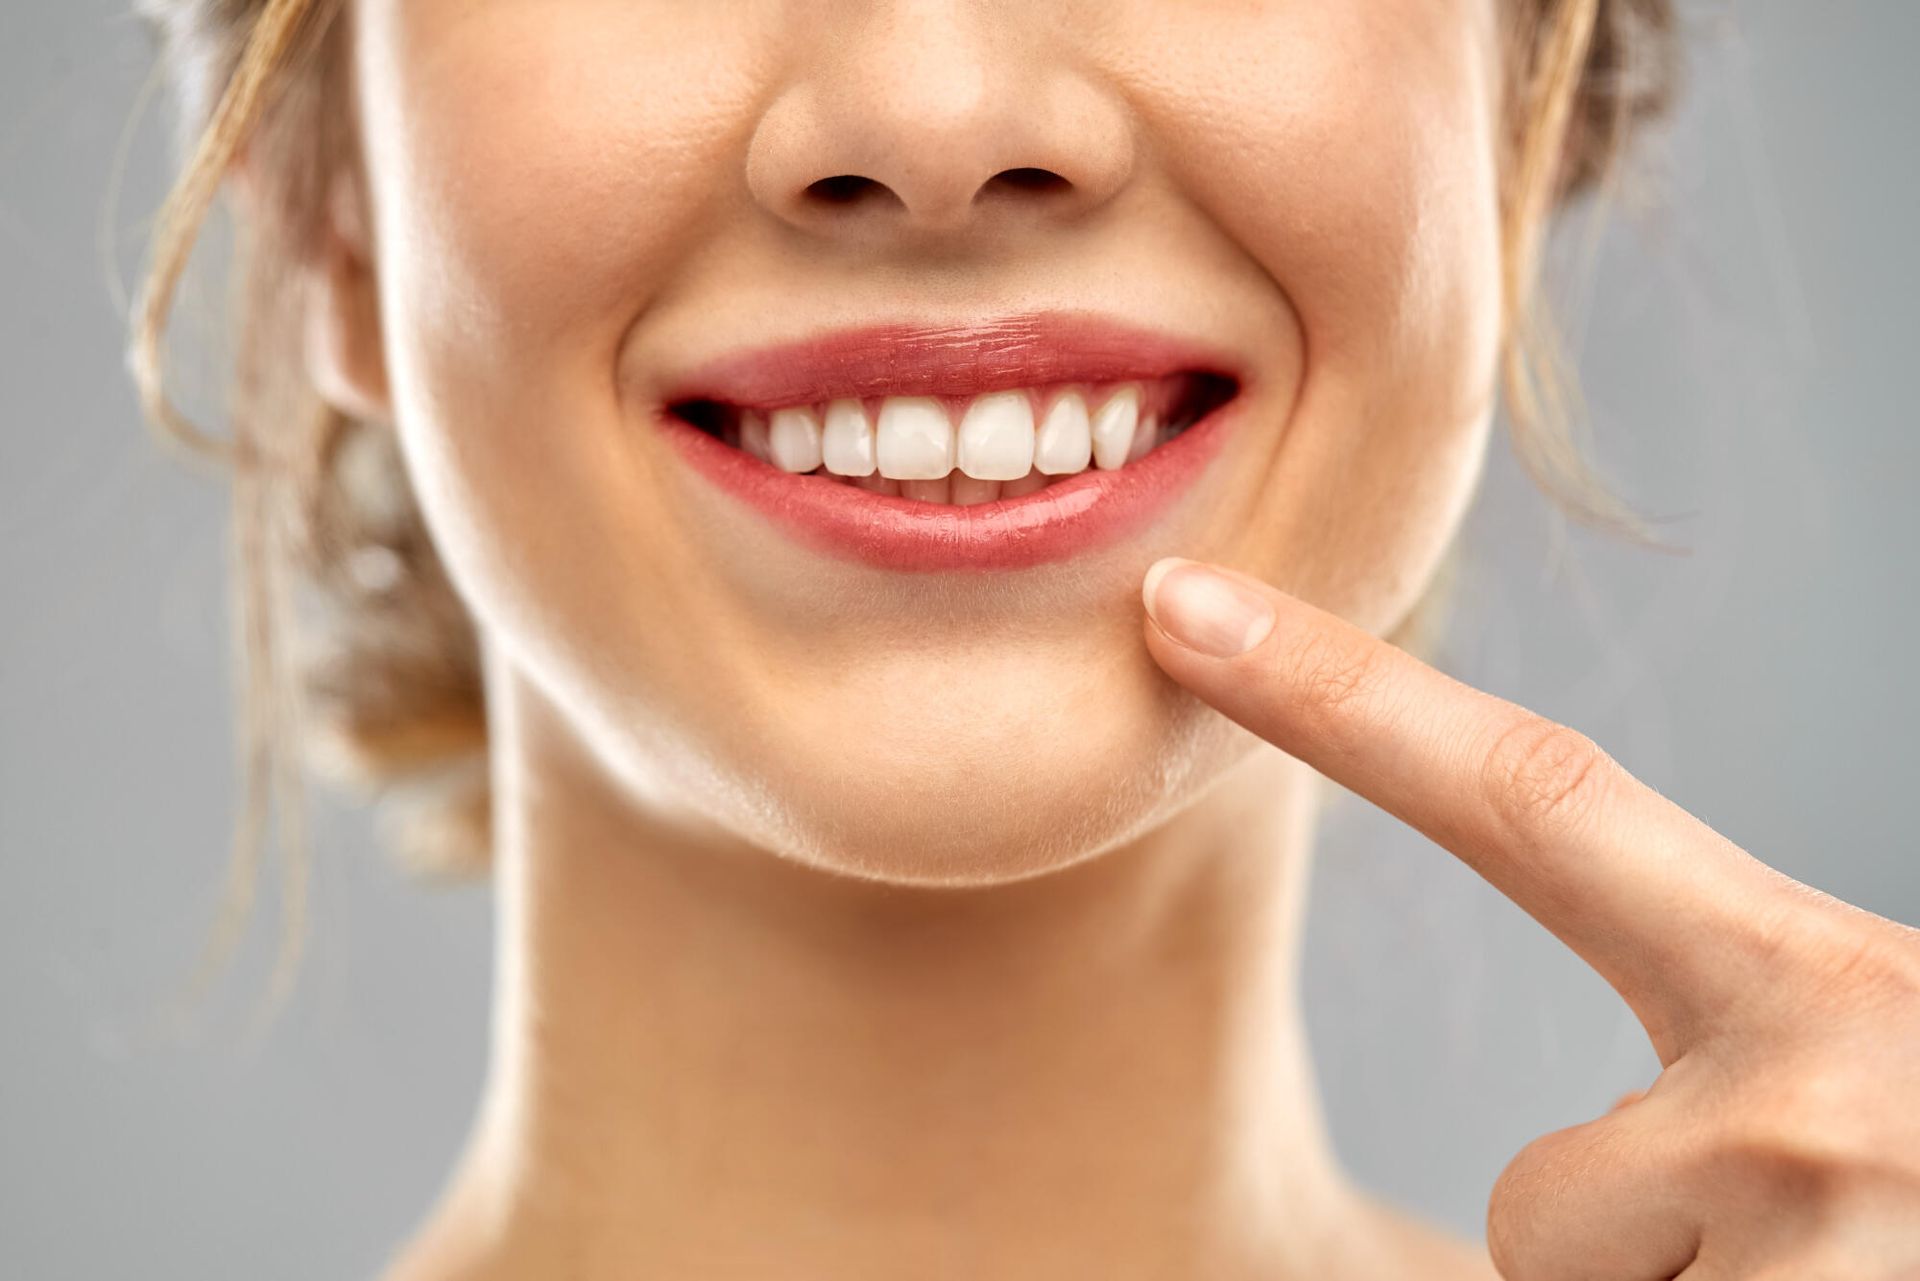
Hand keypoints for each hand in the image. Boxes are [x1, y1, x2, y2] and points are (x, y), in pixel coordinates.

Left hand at [1139, 557, 1919, 1279]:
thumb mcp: (1899, 1068)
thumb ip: (1757, 1056)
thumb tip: (1599, 1171)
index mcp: (1830, 993)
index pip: (1526, 798)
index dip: (1337, 699)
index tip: (1176, 613)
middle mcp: (1806, 1110)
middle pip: (1550, 1208)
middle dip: (1639, 1250)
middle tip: (1831, 1233)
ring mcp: (1803, 1265)